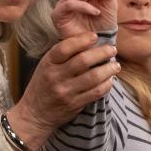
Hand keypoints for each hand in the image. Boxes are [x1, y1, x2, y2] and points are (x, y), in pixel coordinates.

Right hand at [7, 32, 119, 150]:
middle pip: (83, 61)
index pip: (65, 48)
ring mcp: (66, 92)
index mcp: (48, 64)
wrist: (35, 114)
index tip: (95, 36)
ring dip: (108, 69)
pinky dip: (106, 85)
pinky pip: (95, 92)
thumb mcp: (46, 66)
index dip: (82, 40)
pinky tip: (110, 80)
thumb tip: (87, 41)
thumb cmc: (43, 85)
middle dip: (102, 53)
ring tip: (116, 66)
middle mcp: (56, 77)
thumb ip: (62, 55)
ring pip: (93, 77)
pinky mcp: (75, 104)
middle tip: (112, 49)